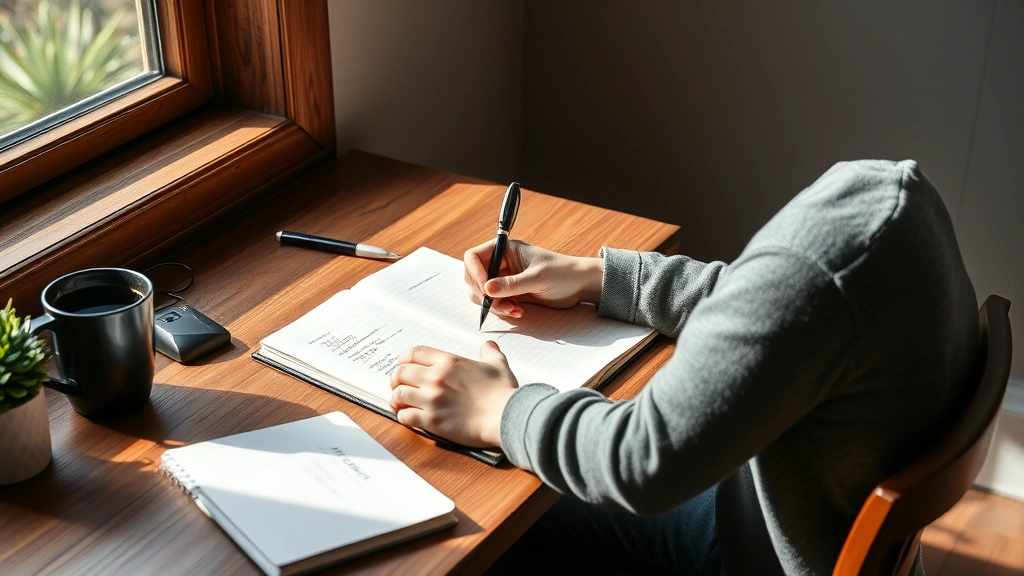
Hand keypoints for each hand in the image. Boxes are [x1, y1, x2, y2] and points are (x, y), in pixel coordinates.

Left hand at [390, 341, 517, 447]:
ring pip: (398, 394)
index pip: (414, 353)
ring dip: (397, 398)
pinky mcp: (431, 420)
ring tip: (401, 403)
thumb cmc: (503, 392)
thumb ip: (490, 353)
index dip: (404, 359)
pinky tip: (409, 417)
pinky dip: (403, 416)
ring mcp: (431, 399)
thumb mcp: (498, 365)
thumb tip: (488, 345)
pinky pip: (405, 416)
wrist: (505, 416)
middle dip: (396, 379)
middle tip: (400, 385)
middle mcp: (436, 378)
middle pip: (400, 372)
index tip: (404, 366)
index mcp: (449, 361)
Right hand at [464, 239, 603, 318]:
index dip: (475, 273)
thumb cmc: (562, 273)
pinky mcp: (510, 293)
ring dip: (493, 305)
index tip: (486, 289)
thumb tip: (486, 289)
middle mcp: (501, 263)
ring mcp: (504, 279)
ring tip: (514, 310)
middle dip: (484, 294)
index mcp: (505, 249)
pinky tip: (518, 312)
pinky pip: (495, 303)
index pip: (473, 257)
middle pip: (473, 277)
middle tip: (501, 305)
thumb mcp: (537, 278)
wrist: (580, 285)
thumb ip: (512, 284)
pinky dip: (502, 310)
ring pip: (482, 293)